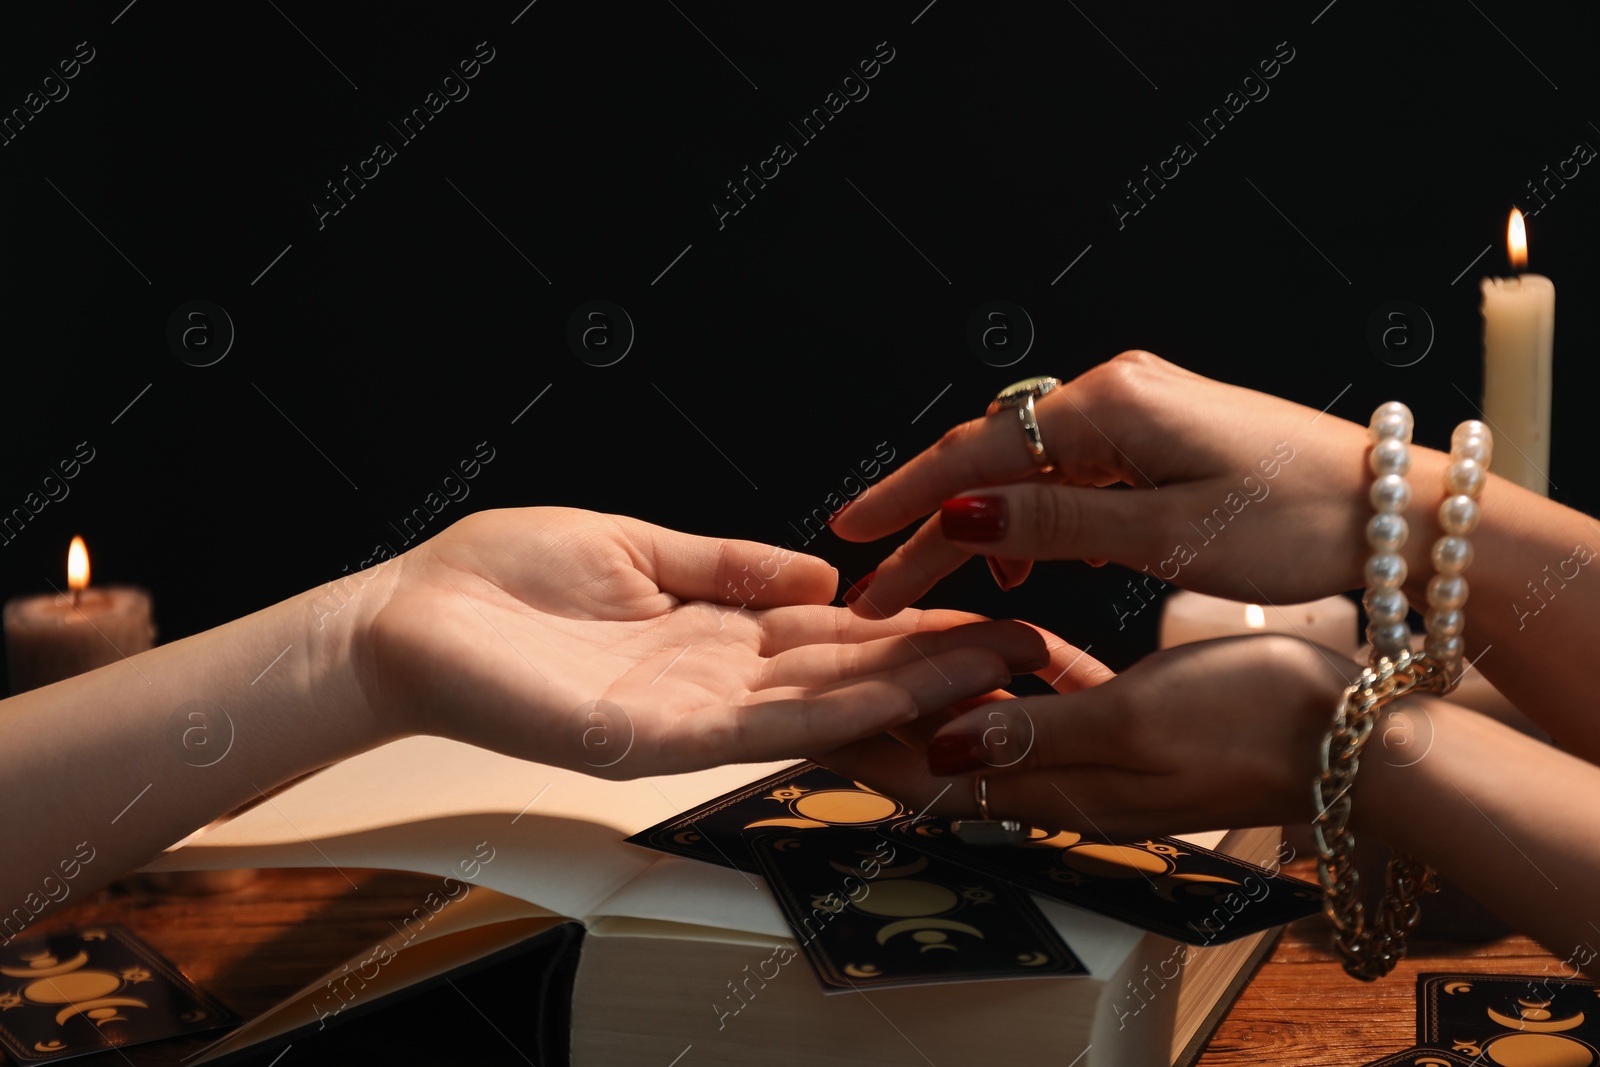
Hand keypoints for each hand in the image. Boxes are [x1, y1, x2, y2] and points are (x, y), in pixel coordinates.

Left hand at [351, 507, 1048, 777]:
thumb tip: (819, 572)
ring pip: (830, 707)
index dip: (914, 625)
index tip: (990, 610)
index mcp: (713, 629)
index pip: (836, 634)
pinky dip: (846, 711)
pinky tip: (911, 690)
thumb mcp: (635, 547)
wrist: (405, 621)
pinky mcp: (661, 742)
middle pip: (850, 677)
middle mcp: (717, 680)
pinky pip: (771, 726)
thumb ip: (728, 564)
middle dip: (943, 663)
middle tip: (1035, 650)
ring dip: (919, 688)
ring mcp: (694, 716)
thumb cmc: (499, 580)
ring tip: (1004, 664)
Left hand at [817, 634, 1360, 838]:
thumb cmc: (1256, 720)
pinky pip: (1056, 713)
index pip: (932, 779)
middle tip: (838, 666)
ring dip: (950, 694)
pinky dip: (1024, 684)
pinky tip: (1019, 650)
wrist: (1358, 740)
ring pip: (997, 729)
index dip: (866, 746)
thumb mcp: (1135, 721)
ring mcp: (1102, 765)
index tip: (809, 712)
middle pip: (951, 755)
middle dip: (892, 713)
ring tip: (904, 646)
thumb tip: (940, 747)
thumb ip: (1034, 735)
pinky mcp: (1134, 738)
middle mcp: (1069, 786)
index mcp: (1060, 788)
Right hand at [831, 351, 1381, 615]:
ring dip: (984, 528)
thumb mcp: (1165, 534)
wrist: (1391, 512)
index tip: (849, 534)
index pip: (975, 452)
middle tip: (883, 589)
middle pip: (991, 462)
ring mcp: (1137, 411)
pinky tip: (1027, 558)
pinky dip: (1035, 517)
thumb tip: (959, 514)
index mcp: (1111, 404)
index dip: (905, 499)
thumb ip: (1054, 522)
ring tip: (954, 589)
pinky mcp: (1156, 435)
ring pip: (1025, 471)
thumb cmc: (1297, 520)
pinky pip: (1068, 474)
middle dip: (932, 526)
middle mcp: (1115, 392)